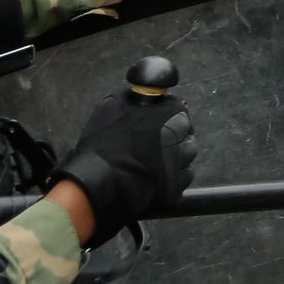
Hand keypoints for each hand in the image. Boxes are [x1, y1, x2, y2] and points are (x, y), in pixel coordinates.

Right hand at [57, 88, 197, 239]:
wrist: (99, 183)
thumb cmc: (105, 142)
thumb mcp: (114, 104)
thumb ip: (138, 96)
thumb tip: (147, 91)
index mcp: (175, 118)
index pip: (180, 112)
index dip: (166, 118)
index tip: (153, 126)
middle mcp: (185, 142)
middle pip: (184, 137)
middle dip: (170, 140)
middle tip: (148, 147)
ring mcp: (182, 170)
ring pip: (183, 161)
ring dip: (171, 161)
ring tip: (147, 164)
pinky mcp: (176, 192)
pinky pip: (176, 182)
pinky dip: (167, 180)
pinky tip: (149, 179)